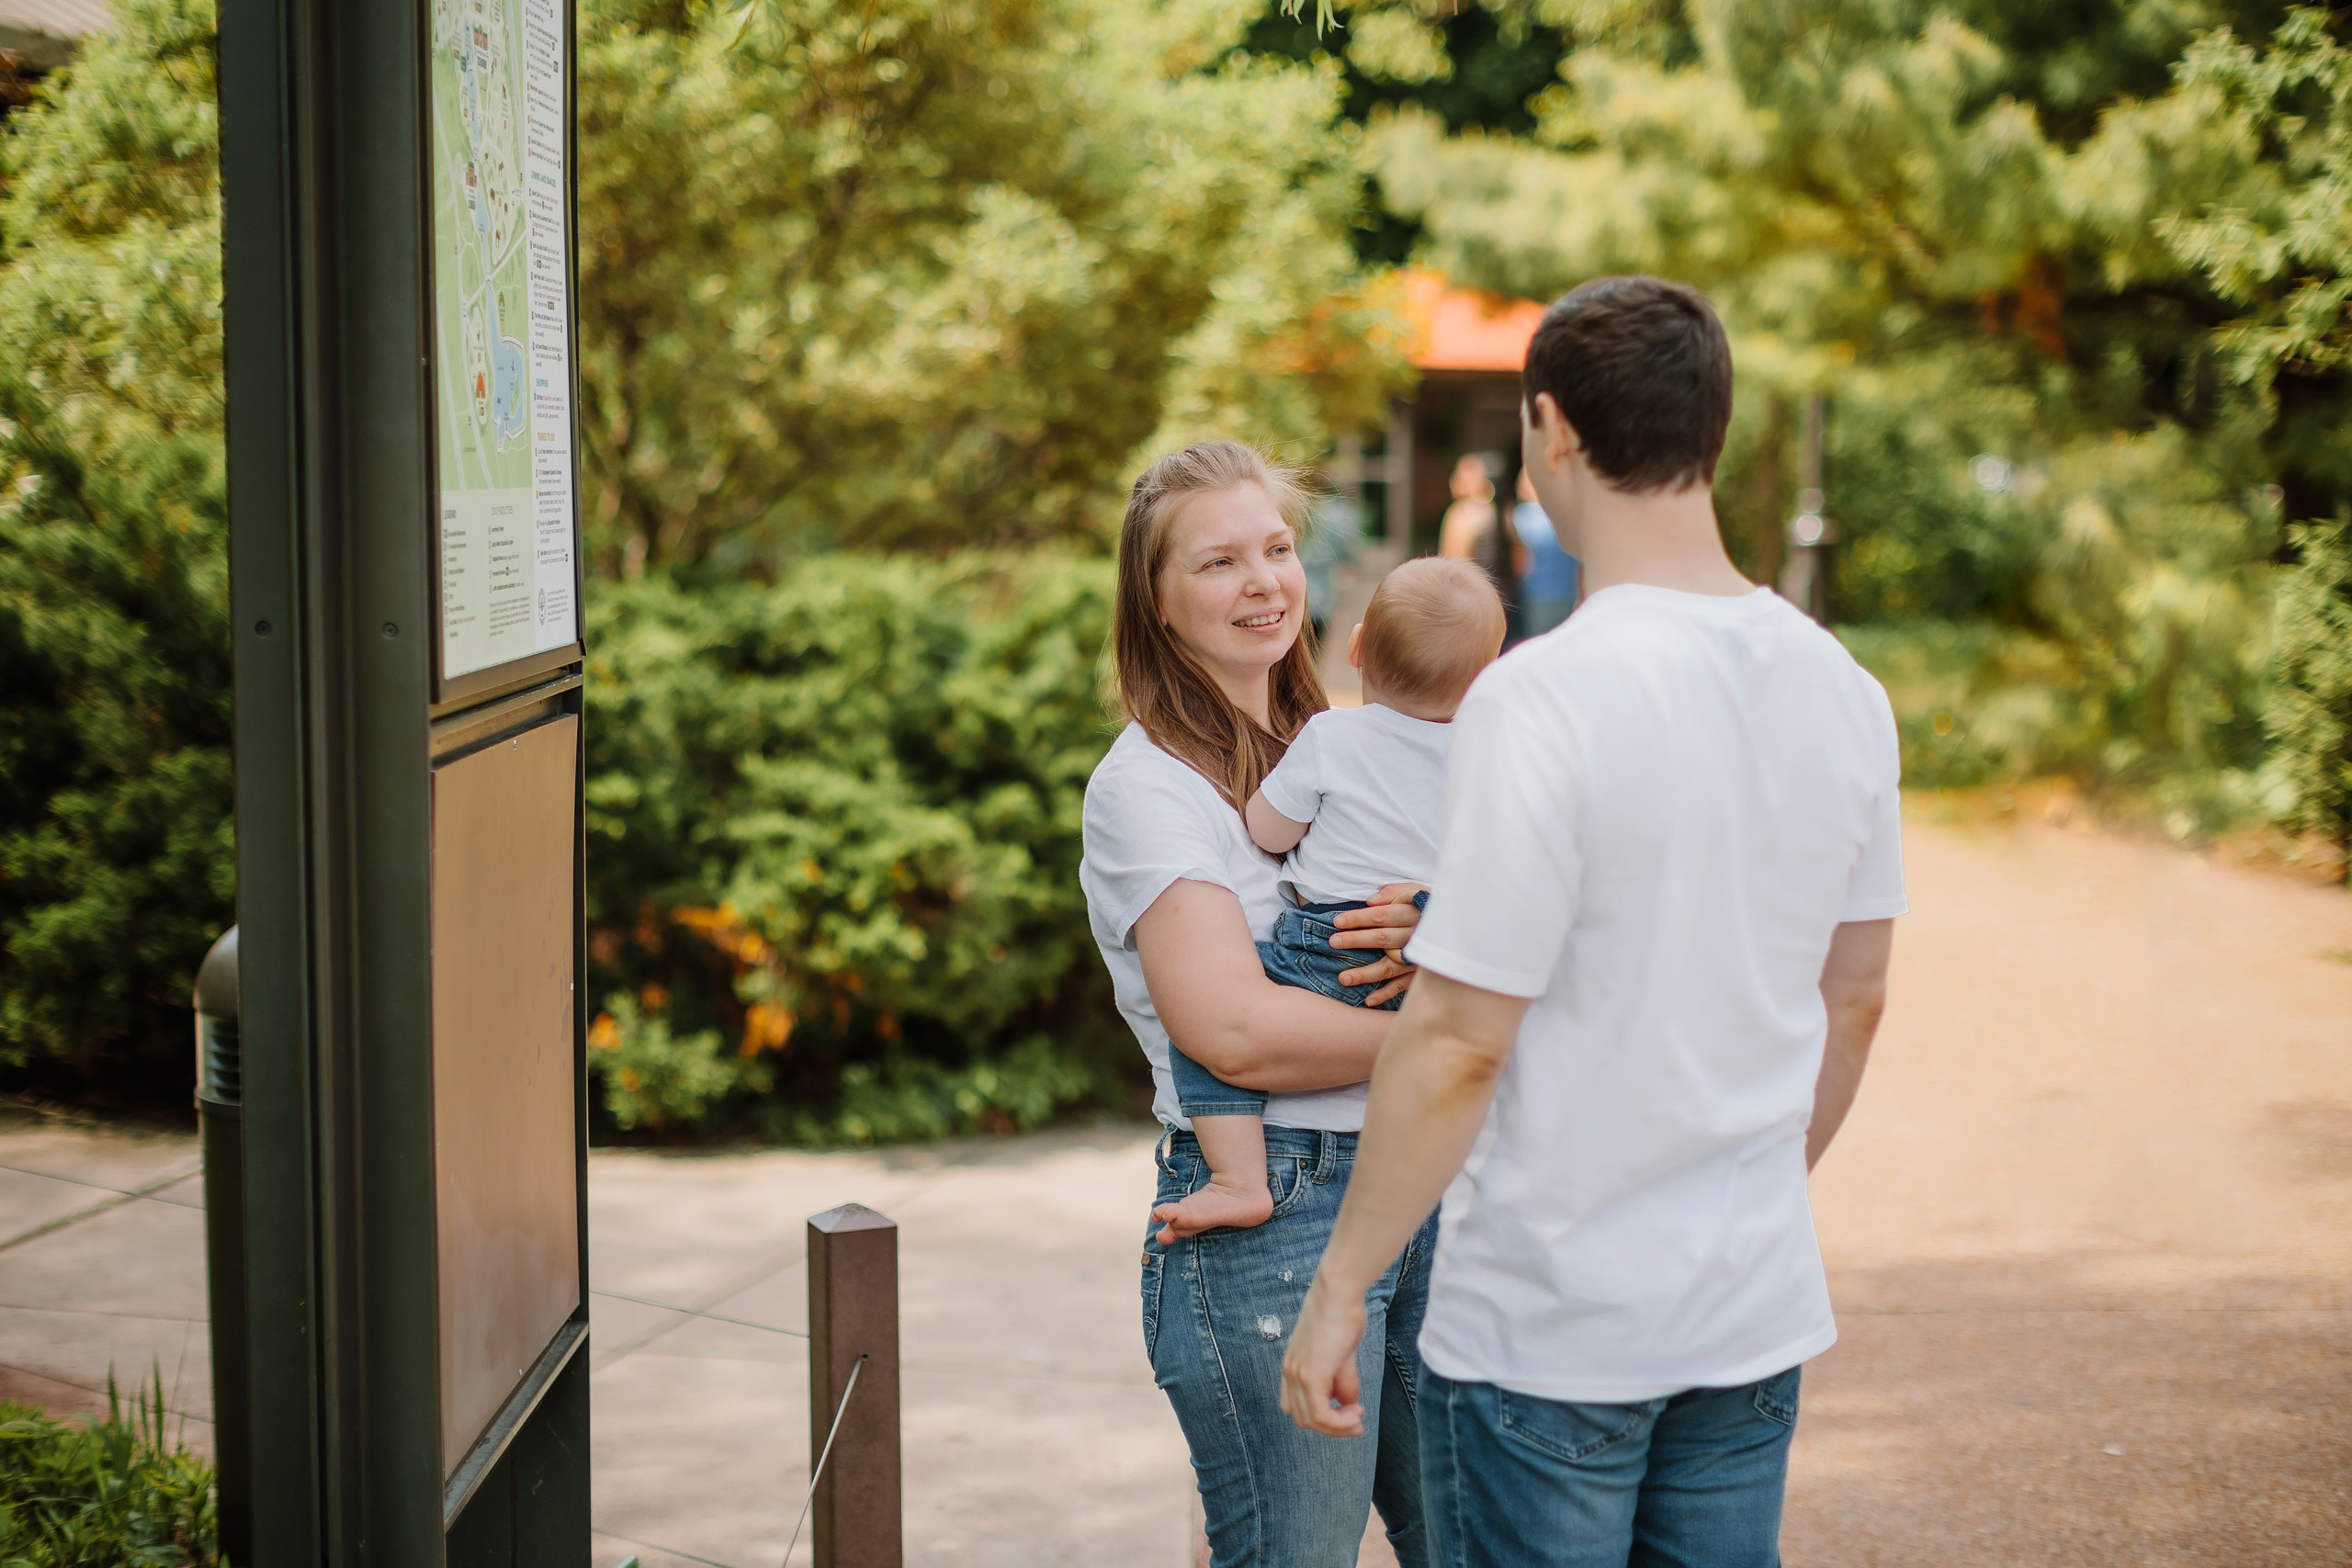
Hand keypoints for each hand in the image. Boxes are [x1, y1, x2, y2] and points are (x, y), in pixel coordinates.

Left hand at [1280, 1275, 1368, 1436]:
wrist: (1338, 1294)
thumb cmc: (1342, 1315)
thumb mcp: (1342, 1355)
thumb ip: (1341, 1381)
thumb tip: (1347, 1403)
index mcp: (1293, 1365)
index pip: (1296, 1405)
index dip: (1319, 1417)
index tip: (1346, 1415)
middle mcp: (1290, 1372)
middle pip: (1303, 1418)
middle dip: (1331, 1428)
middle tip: (1356, 1423)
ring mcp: (1297, 1375)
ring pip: (1310, 1421)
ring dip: (1337, 1427)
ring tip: (1358, 1417)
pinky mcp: (1310, 1376)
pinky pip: (1320, 1415)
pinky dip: (1339, 1422)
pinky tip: (1356, 1412)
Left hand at [1329, 883, 1426, 1004]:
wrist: (1460, 927)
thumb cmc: (1428, 906)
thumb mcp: (1416, 891)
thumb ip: (1394, 892)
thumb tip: (1369, 901)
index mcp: (1413, 913)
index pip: (1380, 916)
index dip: (1358, 918)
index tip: (1337, 922)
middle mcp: (1416, 936)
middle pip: (1382, 939)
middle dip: (1356, 941)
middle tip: (1334, 942)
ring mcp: (1419, 958)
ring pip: (1389, 967)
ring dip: (1365, 974)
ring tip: (1343, 978)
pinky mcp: (1422, 974)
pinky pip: (1403, 986)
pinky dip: (1386, 994)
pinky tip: (1368, 1000)